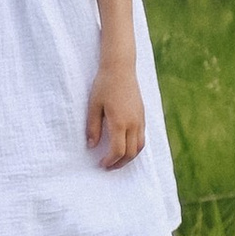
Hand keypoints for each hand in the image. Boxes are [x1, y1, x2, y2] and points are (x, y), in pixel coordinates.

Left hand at [87, 51, 145, 165]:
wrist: (120, 68)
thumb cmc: (104, 85)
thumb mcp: (93, 105)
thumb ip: (92, 127)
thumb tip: (91, 146)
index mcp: (120, 122)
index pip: (118, 151)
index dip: (110, 161)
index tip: (101, 164)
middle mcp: (133, 124)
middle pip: (131, 153)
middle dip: (120, 163)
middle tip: (108, 166)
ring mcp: (140, 120)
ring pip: (139, 147)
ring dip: (129, 157)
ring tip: (117, 160)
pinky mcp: (143, 116)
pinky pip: (142, 138)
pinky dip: (135, 147)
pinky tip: (125, 146)